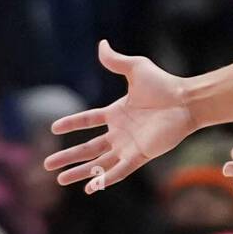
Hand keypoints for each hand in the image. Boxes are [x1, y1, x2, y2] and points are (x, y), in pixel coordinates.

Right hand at [44, 40, 194, 192]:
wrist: (185, 101)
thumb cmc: (164, 84)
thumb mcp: (136, 68)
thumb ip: (116, 61)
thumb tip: (101, 44)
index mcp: (117, 112)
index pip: (88, 121)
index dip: (71, 124)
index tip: (53, 128)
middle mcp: (120, 132)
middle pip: (88, 148)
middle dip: (68, 156)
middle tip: (47, 164)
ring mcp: (129, 145)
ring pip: (99, 163)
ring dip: (80, 172)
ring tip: (60, 179)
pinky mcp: (140, 155)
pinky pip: (119, 171)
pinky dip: (104, 180)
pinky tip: (89, 188)